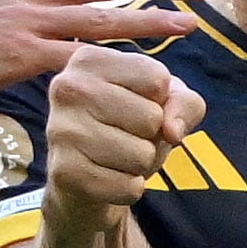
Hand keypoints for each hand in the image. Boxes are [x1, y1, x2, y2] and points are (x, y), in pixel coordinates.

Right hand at [41, 49, 198, 210]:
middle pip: (151, 118)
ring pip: (142, 155)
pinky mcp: (64, 171)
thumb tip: (172, 131)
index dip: (160, 101)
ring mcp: (61, 129)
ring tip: (115, 156)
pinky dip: (129, 188)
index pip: (157, 79)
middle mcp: (68, 87)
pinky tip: (108, 178)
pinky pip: (128, 187)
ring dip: (140, 164)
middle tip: (125, 136)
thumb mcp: (163, 102)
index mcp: (89, 59)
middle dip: (150, 135)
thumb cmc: (126, 127)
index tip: (134, 104)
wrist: (83, 176)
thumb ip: (185, 103)